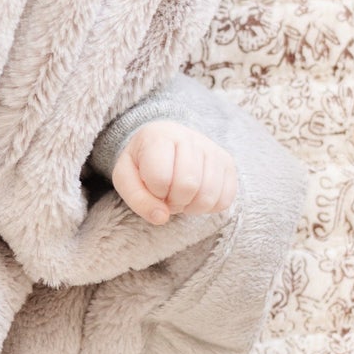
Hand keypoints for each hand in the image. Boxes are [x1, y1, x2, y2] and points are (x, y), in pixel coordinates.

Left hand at [110, 121, 237, 224]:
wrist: (164, 144)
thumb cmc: (142, 162)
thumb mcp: (125, 177)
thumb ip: (137, 199)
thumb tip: (161, 217)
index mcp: (159, 136)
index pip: (161, 177)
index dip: (154, 193)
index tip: (151, 188)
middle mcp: (190, 137)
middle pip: (188, 186)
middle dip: (174, 202)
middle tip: (166, 197)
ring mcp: (213, 150)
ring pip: (208, 195)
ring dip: (191, 207)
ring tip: (179, 197)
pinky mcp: (228, 163)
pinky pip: (225, 199)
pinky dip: (208, 207)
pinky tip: (195, 197)